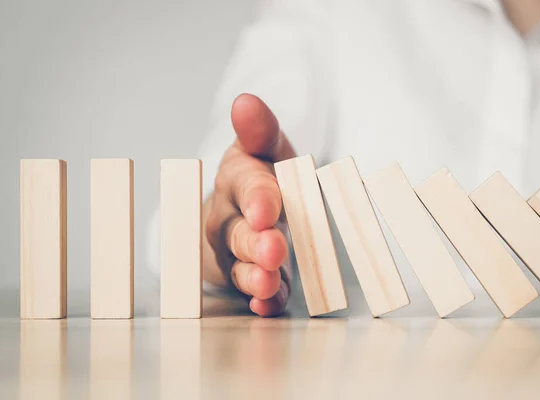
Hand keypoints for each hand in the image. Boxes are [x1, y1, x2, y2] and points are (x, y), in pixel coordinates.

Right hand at [205, 93, 295, 316]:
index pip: (244, 187)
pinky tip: (270, 305)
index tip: (268, 208)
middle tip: (273, 248)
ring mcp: (236, 253)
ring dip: (255, 277)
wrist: (244, 211)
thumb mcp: (264, 149)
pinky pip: (254, 293)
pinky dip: (263, 301)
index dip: (257, 197)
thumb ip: (260, 130)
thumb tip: (245, 101)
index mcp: (237, 182)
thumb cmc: (260, 177)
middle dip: (254, 242)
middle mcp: (229, 219)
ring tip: (268, 283)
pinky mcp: (249, 276)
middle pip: (237, 232)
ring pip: (241, 267)